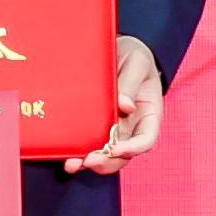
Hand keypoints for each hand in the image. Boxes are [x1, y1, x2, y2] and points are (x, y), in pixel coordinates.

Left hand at [65, 36, 164, 173]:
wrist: (122, 51)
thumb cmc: (135, 57)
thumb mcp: (137, 63)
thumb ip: (130, 83)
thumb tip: (125, 106)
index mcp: (149, 115)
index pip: (146, 140)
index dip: (132, 149)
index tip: (115, 149)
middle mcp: (133, 128)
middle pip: (124, 155)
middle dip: (107, 162)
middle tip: (89, 161)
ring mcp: (116, 130)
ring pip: (106, 155)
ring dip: (90, 162)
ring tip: (73, 164)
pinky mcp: (98, 126)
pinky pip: (90, 143)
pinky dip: (79, 152)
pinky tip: (66, 156)